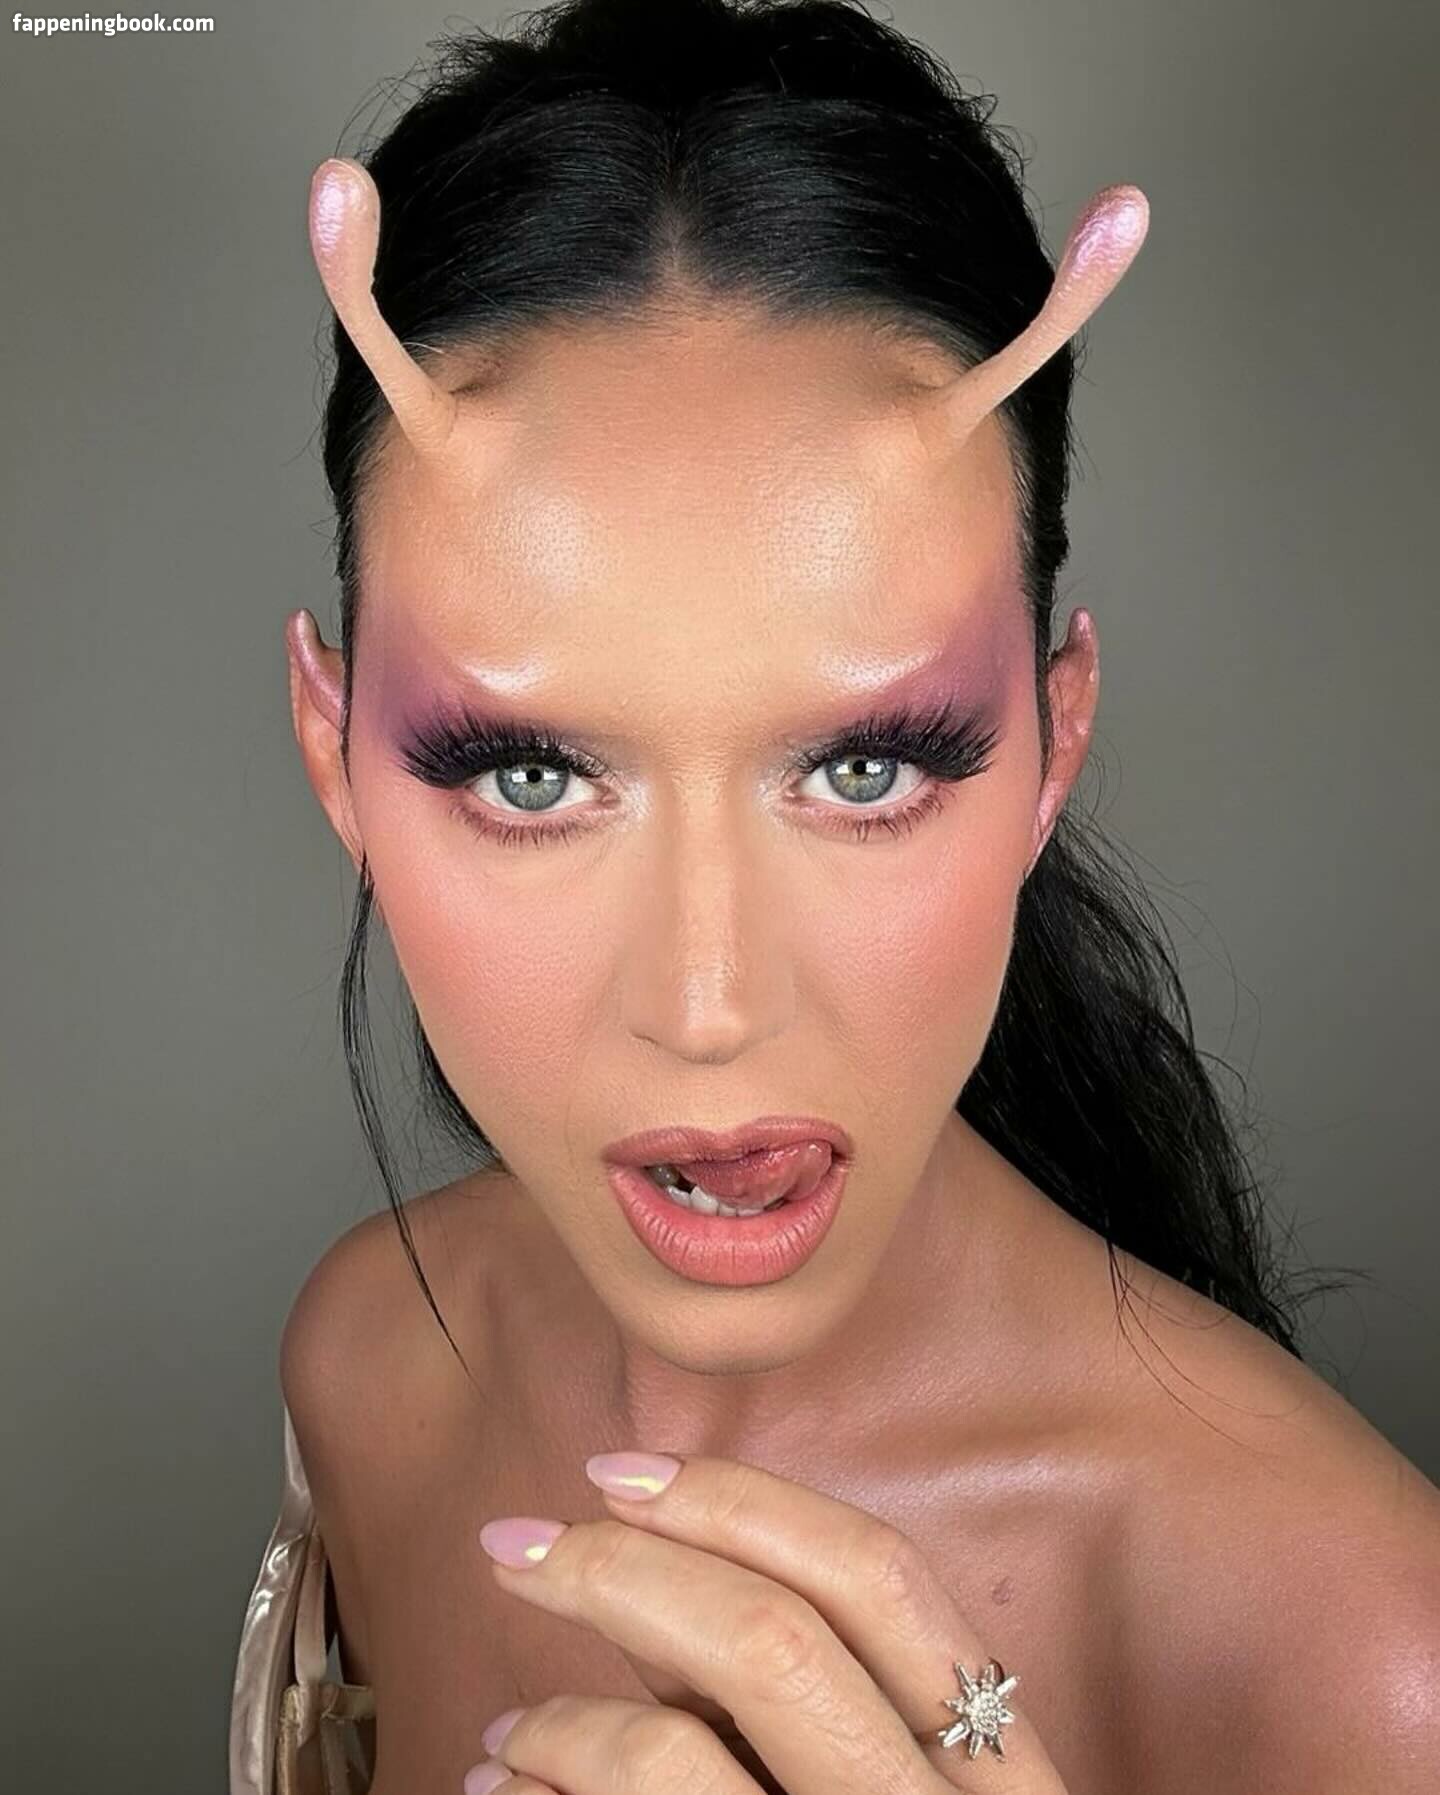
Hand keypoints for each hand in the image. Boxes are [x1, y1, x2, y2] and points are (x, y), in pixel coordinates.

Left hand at [464, 1450, 1068, 1793]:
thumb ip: (793, 1695)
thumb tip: (646, 1581)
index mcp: (996, 1769)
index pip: (881, 1577)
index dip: (744, 1499)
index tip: (617, 1471)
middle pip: (772, 1642)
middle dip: (621, 1570)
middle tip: (511, 1545)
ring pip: (680, 1760)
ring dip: (566, 1716)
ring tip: (506, 1726)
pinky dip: (552, 1790)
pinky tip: (504, 1789)